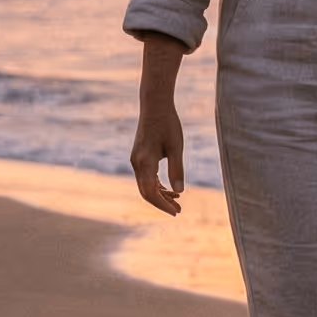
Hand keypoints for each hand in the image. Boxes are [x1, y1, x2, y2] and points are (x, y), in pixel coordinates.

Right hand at [131, 35, 188, 214]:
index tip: (176, 211)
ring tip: (177, 200)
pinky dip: (157, 185)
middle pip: (146, 192)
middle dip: (161, 203)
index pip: (150, 192)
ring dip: (160, 194)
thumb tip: (180, 191)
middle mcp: (136, 163)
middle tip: (178, 210)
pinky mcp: (139, 156)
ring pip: (145, 185)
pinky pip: (146, 177)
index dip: (163, 204)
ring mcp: (136, 160)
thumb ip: (177, 170)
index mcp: (144, 162)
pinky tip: (170, 188)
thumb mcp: (176, 147)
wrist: (155, 105)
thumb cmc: (168, 124)